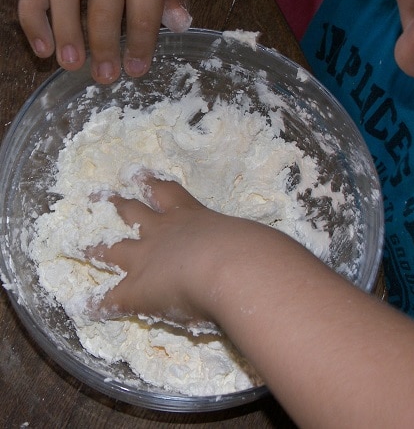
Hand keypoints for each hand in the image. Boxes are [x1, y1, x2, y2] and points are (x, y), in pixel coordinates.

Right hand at [18, 0, 190, 83]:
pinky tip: (43, 49)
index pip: (143, 8)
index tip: (136, 70)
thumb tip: (178, 24)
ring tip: (71, 64)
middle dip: (103, 46)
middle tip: (105, 77)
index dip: (140, 44)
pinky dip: (34, 20)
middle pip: (102, 5)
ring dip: (66, 32)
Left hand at [87, 174, 286, 325]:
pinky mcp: (136, 291)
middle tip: (98, 193)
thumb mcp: (246, 238)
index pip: (167, 194)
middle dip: (115, 204)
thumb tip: (266, 251)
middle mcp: (162, 234)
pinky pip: (110, 299)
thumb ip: (245, 242)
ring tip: (79, 243)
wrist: (232, 267)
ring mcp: (145, 260)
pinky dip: (97, 304)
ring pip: (112, 249)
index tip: (138, 175)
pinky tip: (85, 307)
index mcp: (190, 217)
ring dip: (94, 246)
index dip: (151, 184)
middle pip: (131, 213)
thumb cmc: (248, 250)